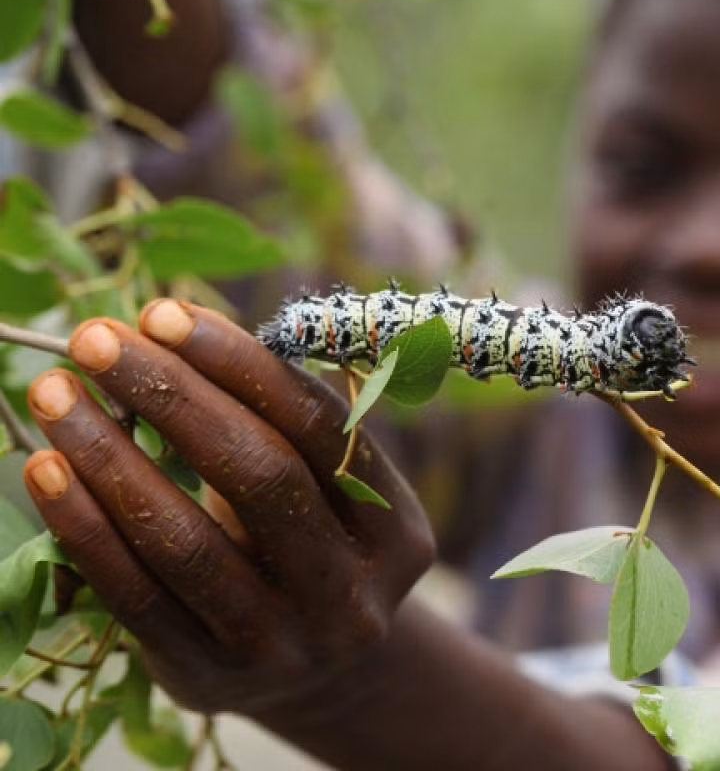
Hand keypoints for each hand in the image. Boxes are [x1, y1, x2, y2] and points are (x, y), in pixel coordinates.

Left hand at [22, 300, 433, 719]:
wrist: (315, 674)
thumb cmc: (309, 545)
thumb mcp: (326, 489)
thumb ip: (277, 416)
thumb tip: (175, 329)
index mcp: (396, 530)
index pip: (320, 429)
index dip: (242, 365)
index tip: (165, 314)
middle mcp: (352, 593)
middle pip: (261, 478)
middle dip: (173, 396)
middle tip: (97, 339)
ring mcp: (284, 645)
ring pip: (188, 542)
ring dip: (111, 456)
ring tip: (56, 394)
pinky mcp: (211, 679)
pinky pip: (137, 597)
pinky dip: (85, 528)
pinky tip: (47, 469)